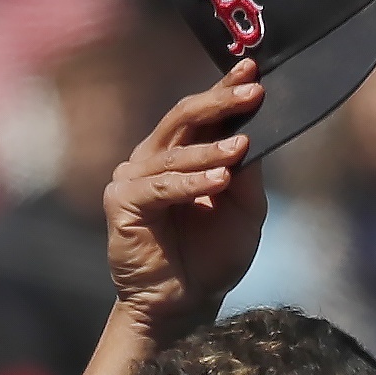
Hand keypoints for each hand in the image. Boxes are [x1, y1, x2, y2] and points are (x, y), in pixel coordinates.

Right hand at [106, 67, 268, 338]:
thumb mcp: (244, 208)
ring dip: (211, 149)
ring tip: (241, 148)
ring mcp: (133, 180)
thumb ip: (246, 172)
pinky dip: (191, 183)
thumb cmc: (211, 258)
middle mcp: (152, 159)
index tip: (253, 69)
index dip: (225, 90)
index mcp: (180, 154)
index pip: (202, 114)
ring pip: (174, 152)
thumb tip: (252, 131)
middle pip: (183, 118)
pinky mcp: (122, 204)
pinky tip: (219, 181)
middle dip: (219, 102)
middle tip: (252, 91)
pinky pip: (160, 187)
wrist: (184, 305)